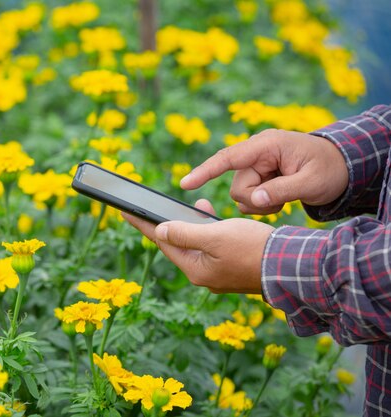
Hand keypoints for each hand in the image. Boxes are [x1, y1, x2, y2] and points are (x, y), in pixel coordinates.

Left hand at [122, 200, 273, 293]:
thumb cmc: (253, 248)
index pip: (162, 242)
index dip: (143, 225)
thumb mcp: (214, 236)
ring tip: (198, 207)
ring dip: (193, 224)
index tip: (125, 212)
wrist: (292, 266)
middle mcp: (204, 275)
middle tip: (157, 207)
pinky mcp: (232, 269)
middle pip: (177, 245)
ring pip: (197, 245)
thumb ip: (183, 232)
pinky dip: (210, 232)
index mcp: (195, 270)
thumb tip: (159, 230)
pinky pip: (212, 248)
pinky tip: (215, 219)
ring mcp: (218, 274)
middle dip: (170, 223)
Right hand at [179, 129, 348, 214]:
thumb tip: (254, 200)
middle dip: (256, 200)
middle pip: (237, 185)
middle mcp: (257, 152)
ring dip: (260, 204)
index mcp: (267, 145)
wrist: (344, 167)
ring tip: (284, 200)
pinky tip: (280, 200)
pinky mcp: (259, 176)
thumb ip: (282, 191)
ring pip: (241, 194)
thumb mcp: (312, 182)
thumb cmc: (331, 169)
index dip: (205, 171)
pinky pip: (248, 197)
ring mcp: (257, 165)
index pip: (228, 158)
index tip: (185, 184)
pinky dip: (262, 204)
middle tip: (280, 203)